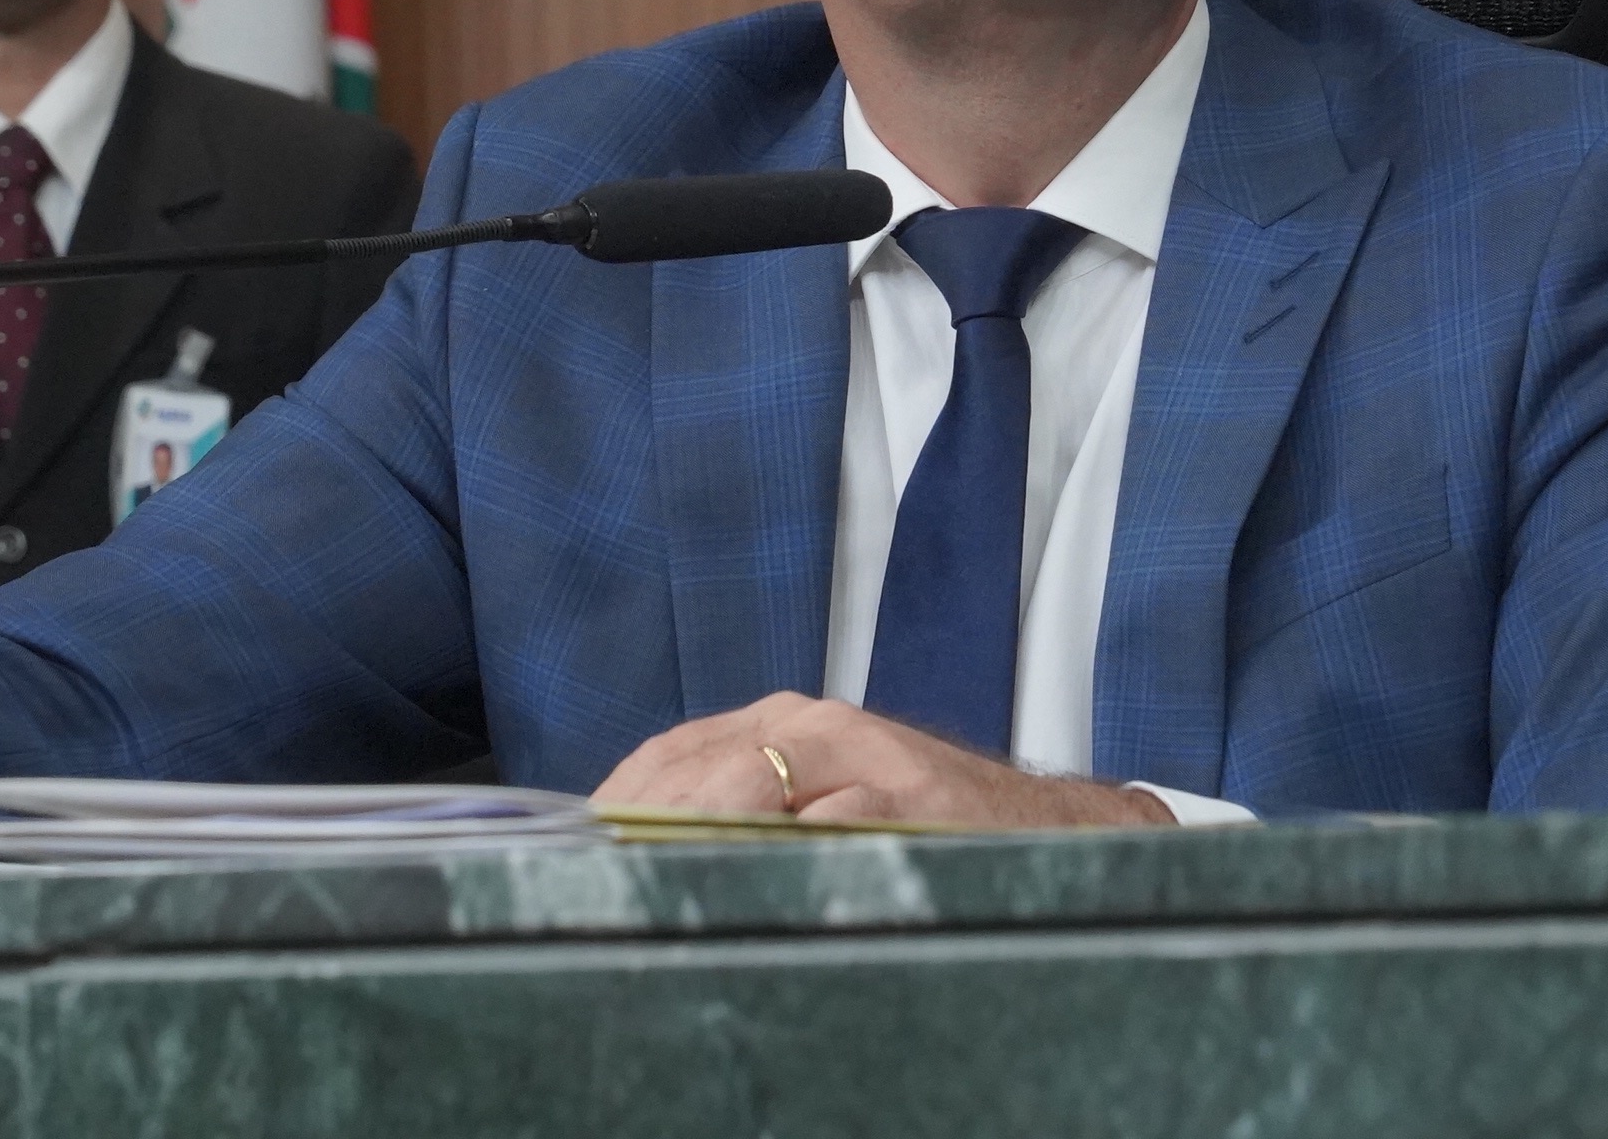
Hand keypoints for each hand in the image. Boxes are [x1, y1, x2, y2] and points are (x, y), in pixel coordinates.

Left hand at [593, 693, 1174, 828]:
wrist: (1035, 830)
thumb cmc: (917, 825)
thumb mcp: (818, 804)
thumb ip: (742, 811)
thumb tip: (637, 852)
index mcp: (782, 722)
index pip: (669, 753)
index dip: (616, 803)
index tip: (573, 850)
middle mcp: (814, 723)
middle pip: (694, 766)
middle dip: (637, 822)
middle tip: (592, 876)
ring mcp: (859, 753)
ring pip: (745, 780)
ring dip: (690, 832)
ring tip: (646, 879)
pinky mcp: (900, 792)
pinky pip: (821, 820)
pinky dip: (776, 851)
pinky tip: (742, 885)